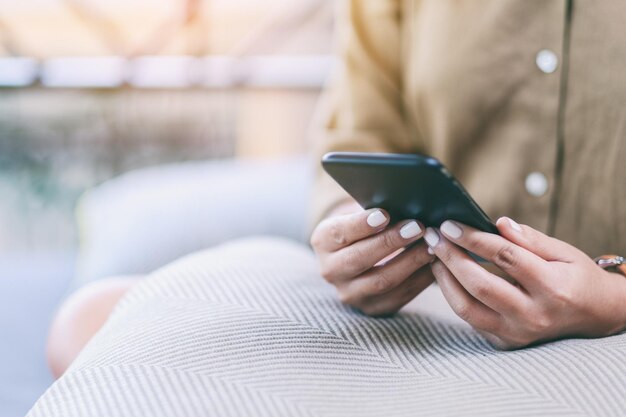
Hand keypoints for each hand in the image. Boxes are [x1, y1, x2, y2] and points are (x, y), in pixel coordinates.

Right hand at [311, 202, 434, 315]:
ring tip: (430, 246)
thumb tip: (405, 206)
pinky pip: (399, 296)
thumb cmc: (363, 228)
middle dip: (391, 242)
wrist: (356, 257)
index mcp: (322, 242)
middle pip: (359, 259)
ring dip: (410, 262)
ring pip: (381, 281)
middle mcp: (330, 270)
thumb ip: (374, 214)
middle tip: (417, 227)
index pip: (339, 233)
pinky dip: (419, 279)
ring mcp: (350, 293)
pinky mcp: (372, 307)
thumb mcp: (357, 215)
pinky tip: (433, 264)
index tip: (385, 214)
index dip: (362, 225)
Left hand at [425, 217, 625, 348]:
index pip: (505, 258)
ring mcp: (518, 333)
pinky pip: (470, 319)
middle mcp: (534, 315)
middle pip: (481, 285)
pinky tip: (445, 275)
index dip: (474, 239)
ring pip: (467, 309)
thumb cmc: (576, 277)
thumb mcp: (564, 252)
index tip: (449, 225)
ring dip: (444, 280)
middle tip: (434, 237)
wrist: (595, 316)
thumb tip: (498, 223)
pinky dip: (454, 295)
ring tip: (434, 255)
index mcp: (553, 288)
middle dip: (451, 258)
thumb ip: (530, 239)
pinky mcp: (505, 342)